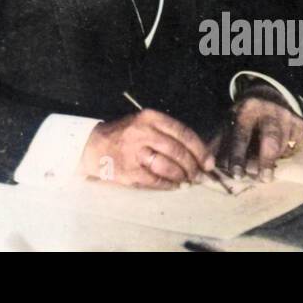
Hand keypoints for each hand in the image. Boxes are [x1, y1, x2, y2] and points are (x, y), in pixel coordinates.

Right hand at [78, 109, 212, 187]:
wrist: (93, 146)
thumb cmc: (124, 135)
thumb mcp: (144, 123)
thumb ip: (167, 133)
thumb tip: (197, 153)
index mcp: (149, 117)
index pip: (183, 133)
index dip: (200, 150)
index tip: (208, 162)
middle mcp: (142, 133)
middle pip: (178, 151)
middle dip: (193, 166)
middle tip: (199, 176)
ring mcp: (135, 153)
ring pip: (169, 167)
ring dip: (182, 177)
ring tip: (187, 181)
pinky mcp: (130, 171)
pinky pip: (157, 181)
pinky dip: (169, 185)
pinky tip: (173, 185)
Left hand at [212, 86, 302, 181]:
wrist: (269, 94)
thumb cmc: (246, 114)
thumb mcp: (231, 119)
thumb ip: (221, 140)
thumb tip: (211, 164)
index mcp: (247, 109)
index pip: (242, 134)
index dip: (238, 155)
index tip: (236, 173)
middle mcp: (269, 111)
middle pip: (271, 141)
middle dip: (266, 162)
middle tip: (262, 179)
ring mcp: (287, 117)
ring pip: (284, 146)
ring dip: (274, 160)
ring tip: (266, 169)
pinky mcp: (300, 123)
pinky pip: (295, 145)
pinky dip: (286, 153)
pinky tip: (279, 153)